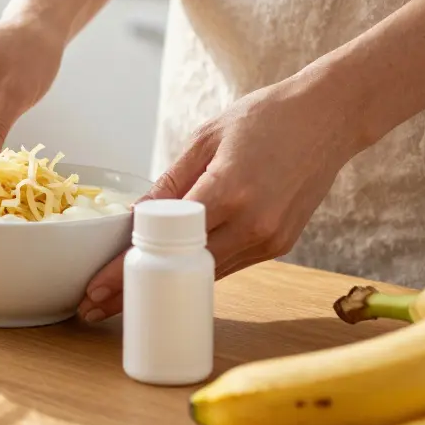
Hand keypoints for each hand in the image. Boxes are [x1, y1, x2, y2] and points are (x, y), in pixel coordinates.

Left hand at [77, 71, 363, 321]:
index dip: (126, 270)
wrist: (331, 117)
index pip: (163, 243)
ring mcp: (270, 239)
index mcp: (228, 190)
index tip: (95, 290)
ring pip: (206, 274)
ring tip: (122, 299)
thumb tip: (133, 218)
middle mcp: (252, 223)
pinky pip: (229, 263)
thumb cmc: (266, 117)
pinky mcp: (280, 244)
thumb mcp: (206, 138)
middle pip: (182, 272)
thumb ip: (170, 182)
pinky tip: (169, 276)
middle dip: (136, 292)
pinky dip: (197, 270)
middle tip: (94, 307)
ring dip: (166, 288)